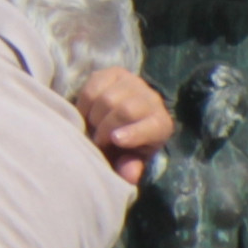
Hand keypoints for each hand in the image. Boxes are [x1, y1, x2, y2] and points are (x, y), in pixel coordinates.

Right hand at [74, 67, 172, 185]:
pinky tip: (88, 112)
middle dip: (105, 127)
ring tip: (93, 126)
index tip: (115, 140)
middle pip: (125, 110)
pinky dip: (86, 101)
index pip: (152, 126)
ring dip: (94, 115)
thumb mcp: (134, 157)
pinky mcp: (115, 73)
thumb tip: (128, 175)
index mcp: (161, 124)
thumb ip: (131, 166)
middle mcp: (152, 99)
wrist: (129, 113)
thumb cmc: (132, 142)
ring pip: (107, 97)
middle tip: (97, 140)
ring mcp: (134, 83)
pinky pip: (94, 84)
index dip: (133, 133)